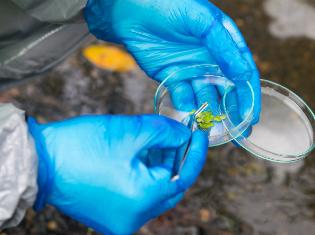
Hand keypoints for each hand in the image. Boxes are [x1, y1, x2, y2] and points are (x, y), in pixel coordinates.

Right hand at [28, 115, 207, 233]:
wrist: (40, 161)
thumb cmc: (82, 146)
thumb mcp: (131, 132)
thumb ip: (165, 132)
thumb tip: (184, 134)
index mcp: (142, 201)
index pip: (183, 177)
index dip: (195, 153)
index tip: (199, 133)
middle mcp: (133, 218)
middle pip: (169, 185)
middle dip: (175, 157)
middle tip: (178, 134)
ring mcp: (120, 219)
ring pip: (153, 189)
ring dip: (158, 164)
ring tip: (156, 139)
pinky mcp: (110, 213)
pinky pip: (138, 193)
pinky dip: (144, 173)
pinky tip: (141, 152)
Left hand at [84, 0, 260, 123]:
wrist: (133, 11)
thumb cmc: (170, 6)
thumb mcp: (203, 22)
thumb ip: (224, 48)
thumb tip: (244, 76)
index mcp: (224, 44)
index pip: (243, 73)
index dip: (249, 95)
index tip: (252, 116)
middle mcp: (211, 60)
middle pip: (227, 90)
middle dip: (234, 112)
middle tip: (240, 134)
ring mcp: (192, 70)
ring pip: (206, 97)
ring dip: (211, 114)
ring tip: (216, 132)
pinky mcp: (173, 77)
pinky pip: (183, 97)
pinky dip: (188, 109)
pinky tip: (192, 120)